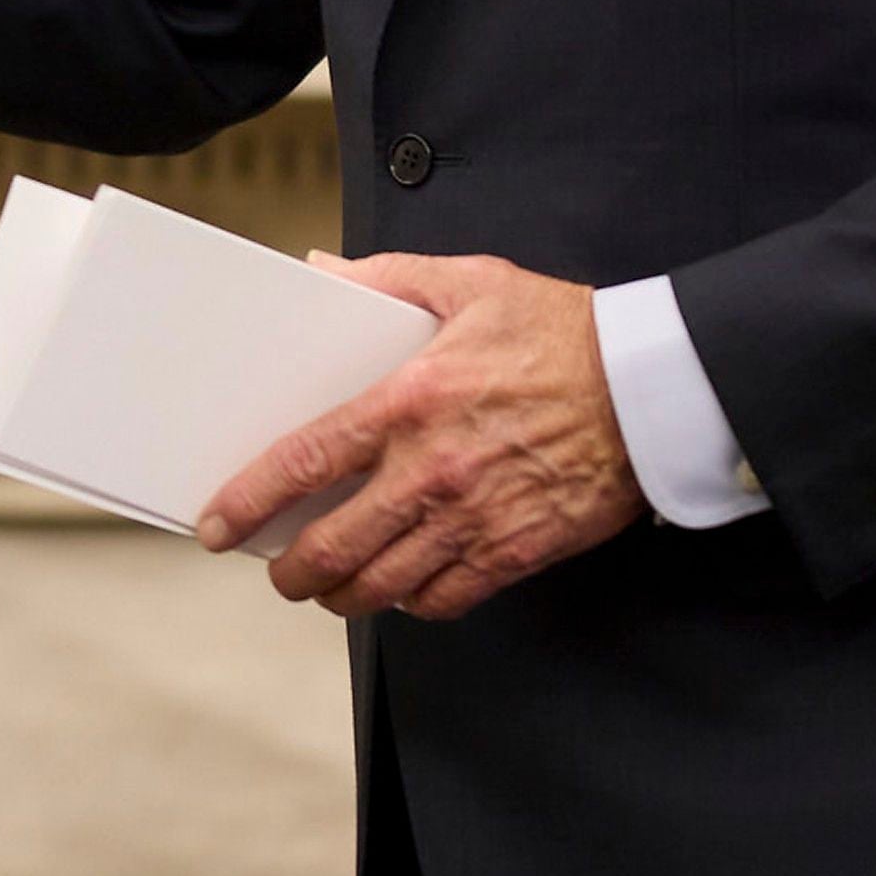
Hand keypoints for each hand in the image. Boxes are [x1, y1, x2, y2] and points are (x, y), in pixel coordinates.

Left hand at [193, 253, 644, 620]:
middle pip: (333, 548)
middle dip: (293, 573)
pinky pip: (444, 600)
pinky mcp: (515, 552)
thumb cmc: (564, 332)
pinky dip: (415, 602)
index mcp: (408, 403)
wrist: (653, 386)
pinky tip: (406, 587)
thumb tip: (320, 273)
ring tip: (334, 587)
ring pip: (382, 586)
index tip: (222, 525)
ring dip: (345, 596)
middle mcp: (431, 471)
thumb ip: (386, 279)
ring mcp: (473, 519)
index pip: (303, 463)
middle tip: (282, 572)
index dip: (249, 501)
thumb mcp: (469, 282)